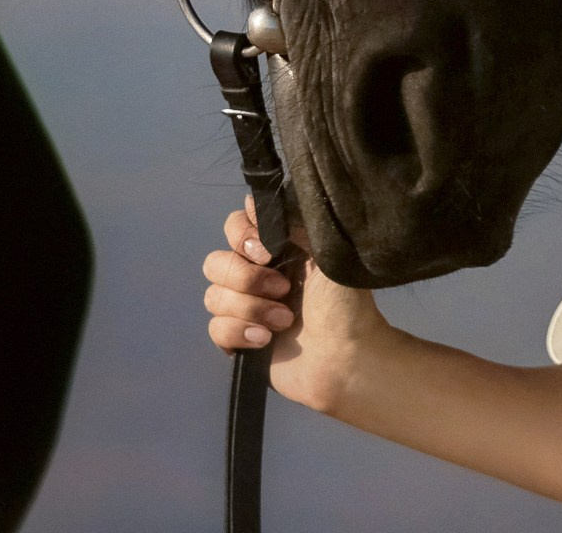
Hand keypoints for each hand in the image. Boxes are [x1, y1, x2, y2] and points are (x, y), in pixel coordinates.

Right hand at [202, 192, 390, 414]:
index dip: (242, 234)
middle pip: (215, 262)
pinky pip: (215, 328)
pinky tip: (265, 340)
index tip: (268, 250)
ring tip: (285, 322)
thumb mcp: (328, 253)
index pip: (235, 225)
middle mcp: (256, 274)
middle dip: (247, 278)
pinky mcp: (238, 339)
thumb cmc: (346, 305)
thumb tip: (257, 203)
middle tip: (284, 289)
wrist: (348, 360)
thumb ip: (295, 224)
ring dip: (251, 309)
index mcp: (276, 249)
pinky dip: (239, 332)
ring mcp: (245, 308)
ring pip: (214, 296)